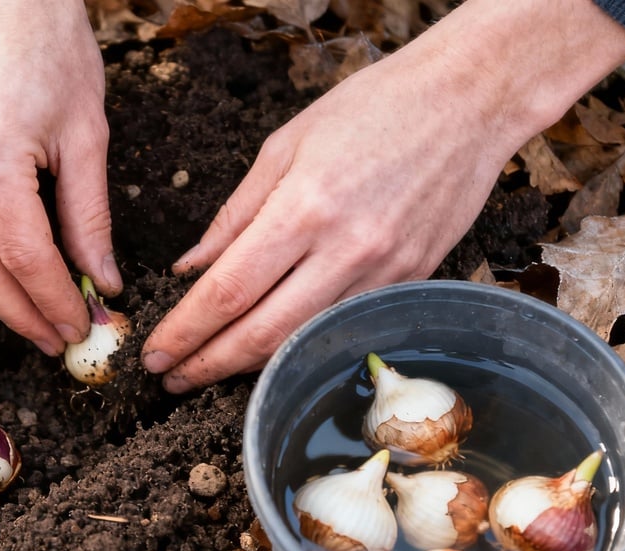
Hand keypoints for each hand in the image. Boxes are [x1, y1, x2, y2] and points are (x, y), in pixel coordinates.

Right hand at [0, 0, 121, 356]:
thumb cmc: (49, 40)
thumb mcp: (86, 130)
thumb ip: (89, 214)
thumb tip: (103, 279)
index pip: (25, 257)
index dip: (55, 301)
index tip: (84, 327)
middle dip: (20, 315)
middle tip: (58, 340)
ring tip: (37, 315)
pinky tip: (8, 269)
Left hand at [141, 0, 624, 392]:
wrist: (469, 99)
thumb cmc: (373, 108)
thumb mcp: (284, 145)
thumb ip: (233, 215)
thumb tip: (191, 269)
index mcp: (304, 209)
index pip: (228, 292)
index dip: (185, 331)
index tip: (155, 353)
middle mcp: (346, 250)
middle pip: (262, 333)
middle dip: (207, 363)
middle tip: (169, 376)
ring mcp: (384, 271)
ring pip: (303, 340)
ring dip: (248, 365)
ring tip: (206, 370)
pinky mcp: (411, 280)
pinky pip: (343, 326)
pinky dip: (300, 344)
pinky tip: (269, 351)